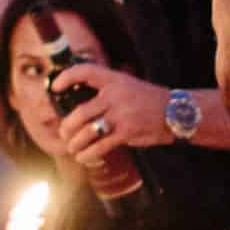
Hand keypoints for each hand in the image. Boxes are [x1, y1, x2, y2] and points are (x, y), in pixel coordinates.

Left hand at [53, 66, 171, 170]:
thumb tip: (80, 106)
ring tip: (72, 148)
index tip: (54, 87)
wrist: (175, 112)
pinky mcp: (127, 133)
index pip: (85, 72)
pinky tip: (84, 157)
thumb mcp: (127, 86)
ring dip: (75, 143)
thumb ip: (106, 91)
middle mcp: (115, 96)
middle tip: (64, 133)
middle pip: (80, 112)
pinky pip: (101, 146)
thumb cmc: (147, 100)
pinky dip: (88, 154)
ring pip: (87, 132)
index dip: (66, 77)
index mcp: (114, 80)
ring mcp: (121, 115)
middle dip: (67, 127)